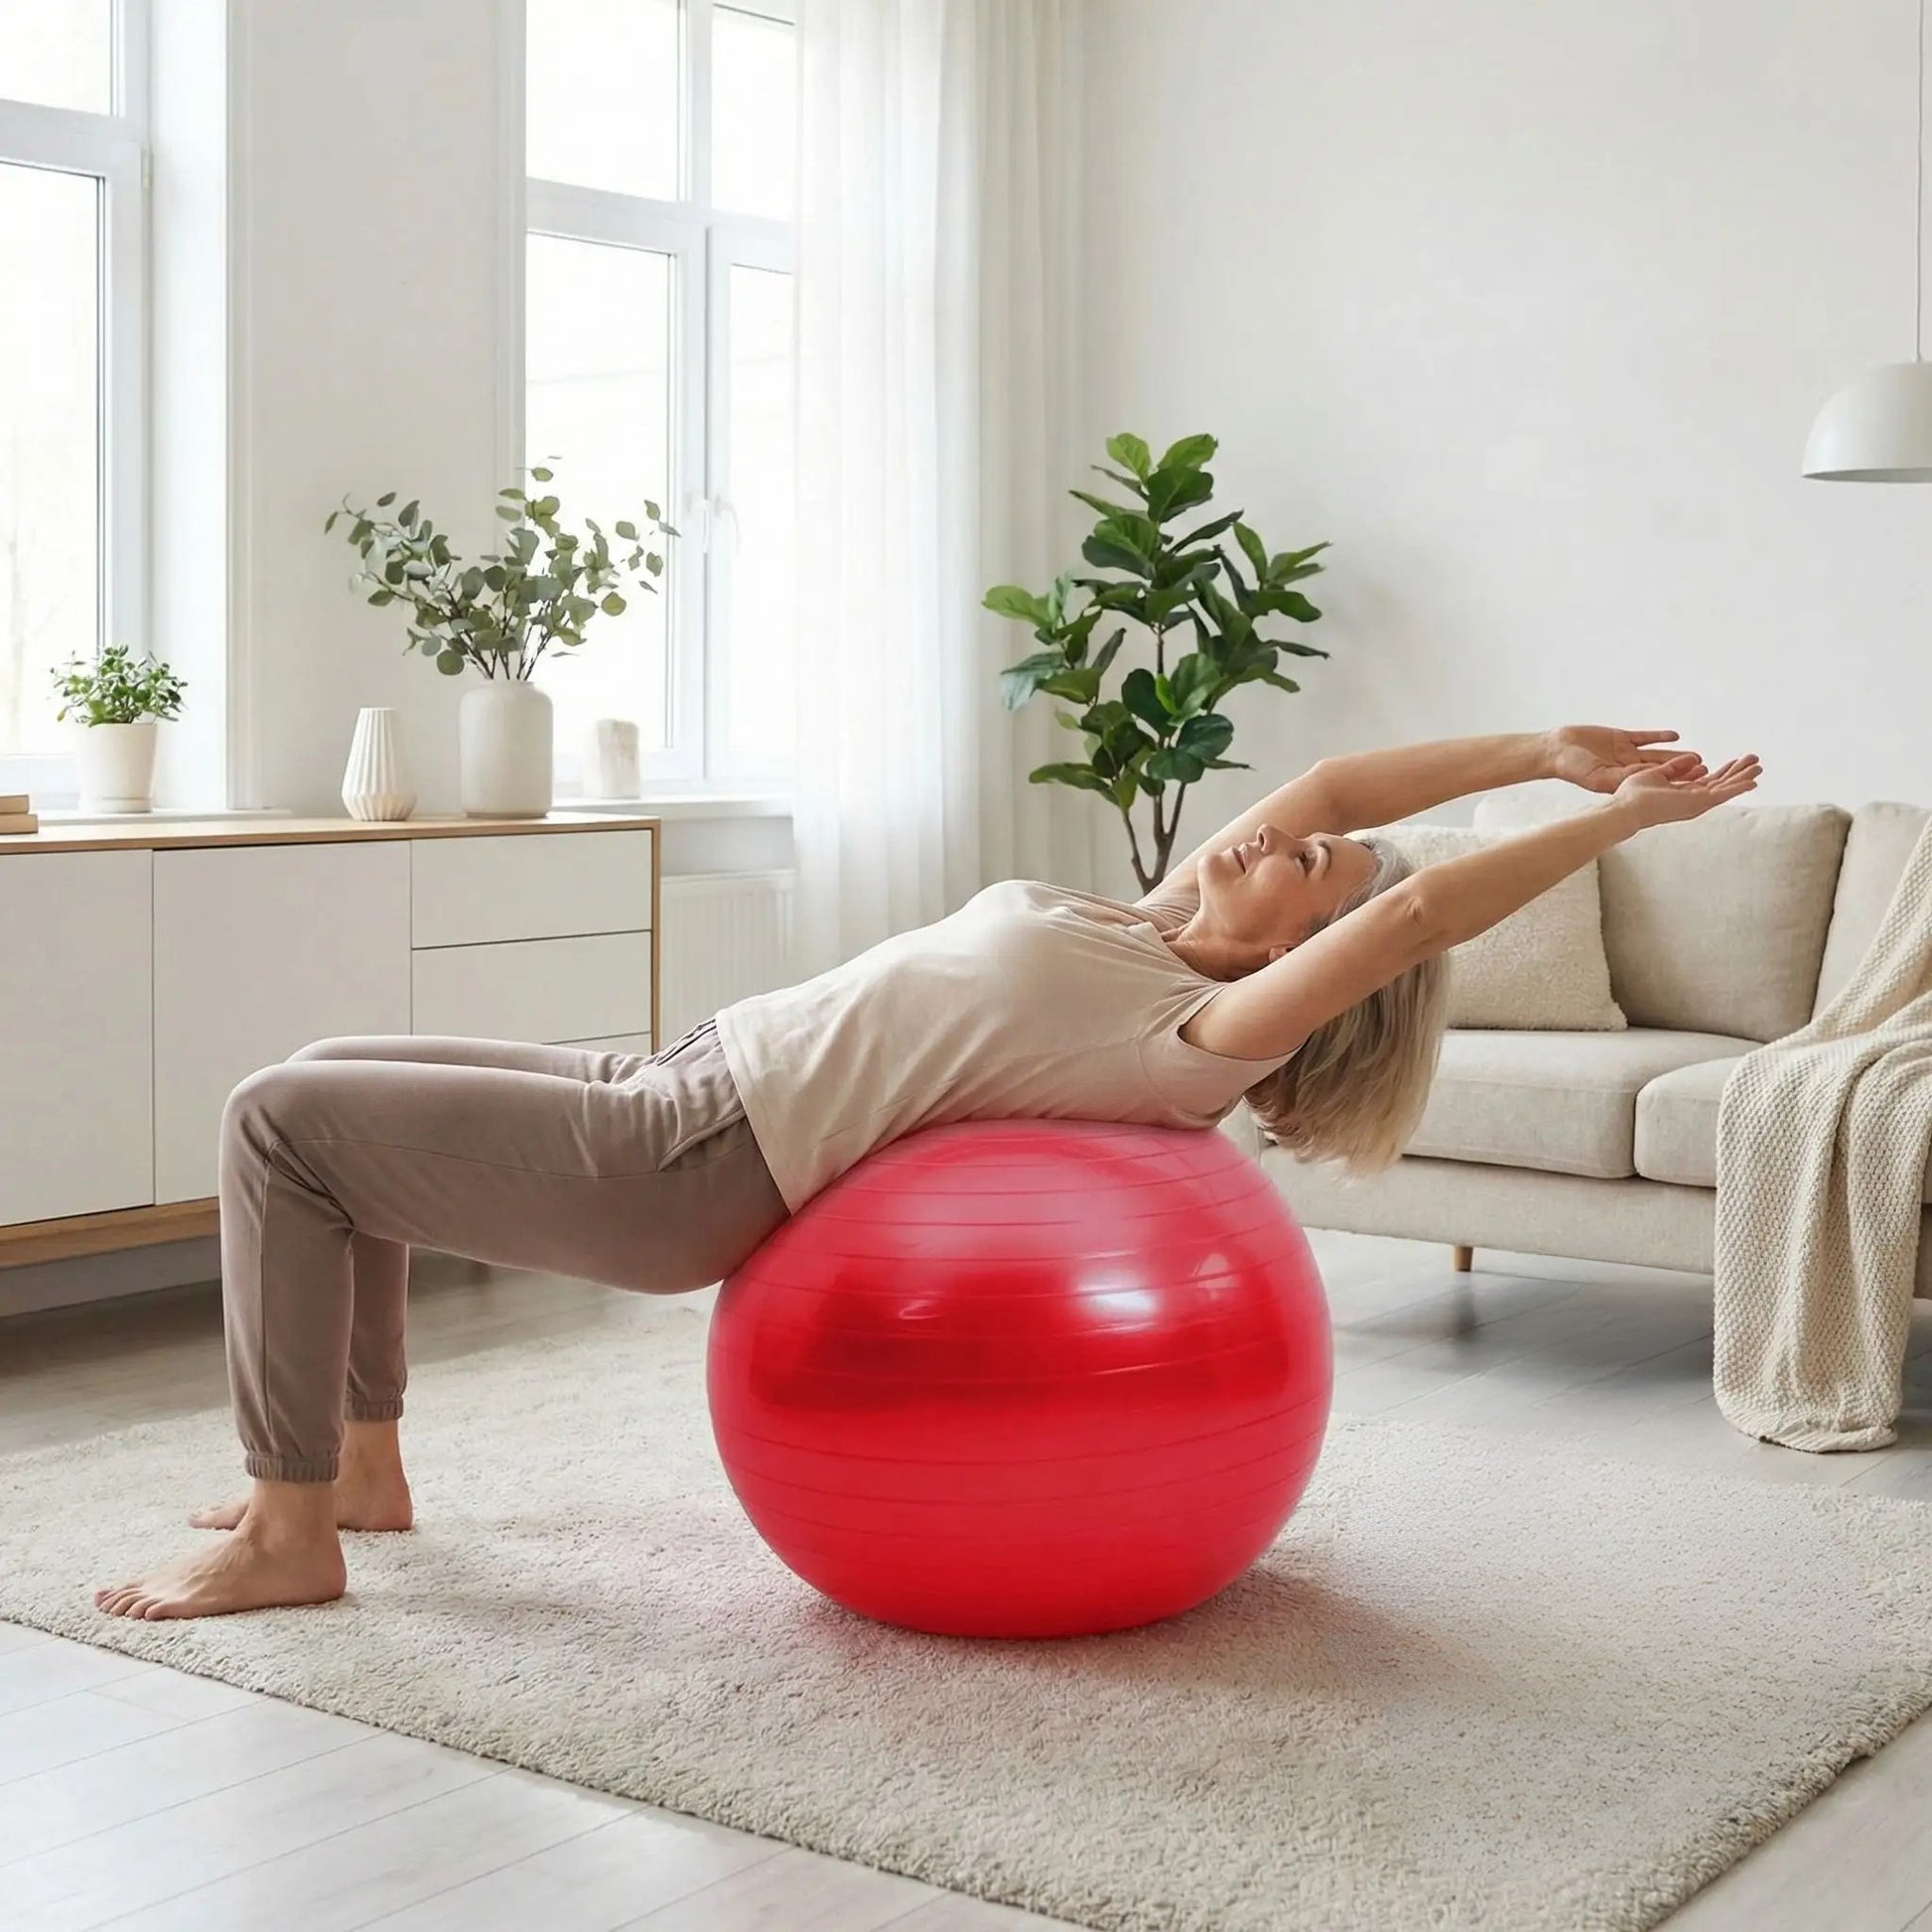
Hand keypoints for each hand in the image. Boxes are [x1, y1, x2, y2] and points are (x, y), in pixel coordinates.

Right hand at [1547, 725, 1705, 793]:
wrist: (1555, 749)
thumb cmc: (1571, 767)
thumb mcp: (1596, 776)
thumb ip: (1618, 776)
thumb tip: (1643, 778)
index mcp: (1622, 780)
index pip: (1653, 782)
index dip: (1673, 783)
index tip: (1691, 785)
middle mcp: (1626, 767)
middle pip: (1660, 769)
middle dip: (1682, 770)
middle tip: (1705, 771)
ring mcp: (1624, 752)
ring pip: (1656, 754)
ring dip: (1676, 756)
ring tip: (1697, 756)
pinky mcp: (1621, 737)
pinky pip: (1644, 737)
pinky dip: (1659, 736)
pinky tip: (1675, 736)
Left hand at [1610, 753, 1761, 828]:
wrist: (1625, 807)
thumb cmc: (1633, 794)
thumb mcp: (1656, 774)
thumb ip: (1674, 767)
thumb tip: (1694, 757)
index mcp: (1682, 793)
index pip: (1708, 780)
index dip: (1723, 770)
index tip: (1737, 760)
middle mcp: (1691, 800)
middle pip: (1720, 784)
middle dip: (1738, 772)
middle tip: (1756, 760)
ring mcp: (1696, 802)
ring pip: (1725, 788)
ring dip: (1743, 778)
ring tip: (1760, 767)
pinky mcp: (1697, 803)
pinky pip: (1723, 794)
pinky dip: (1738, 788)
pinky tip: (1753, 781)